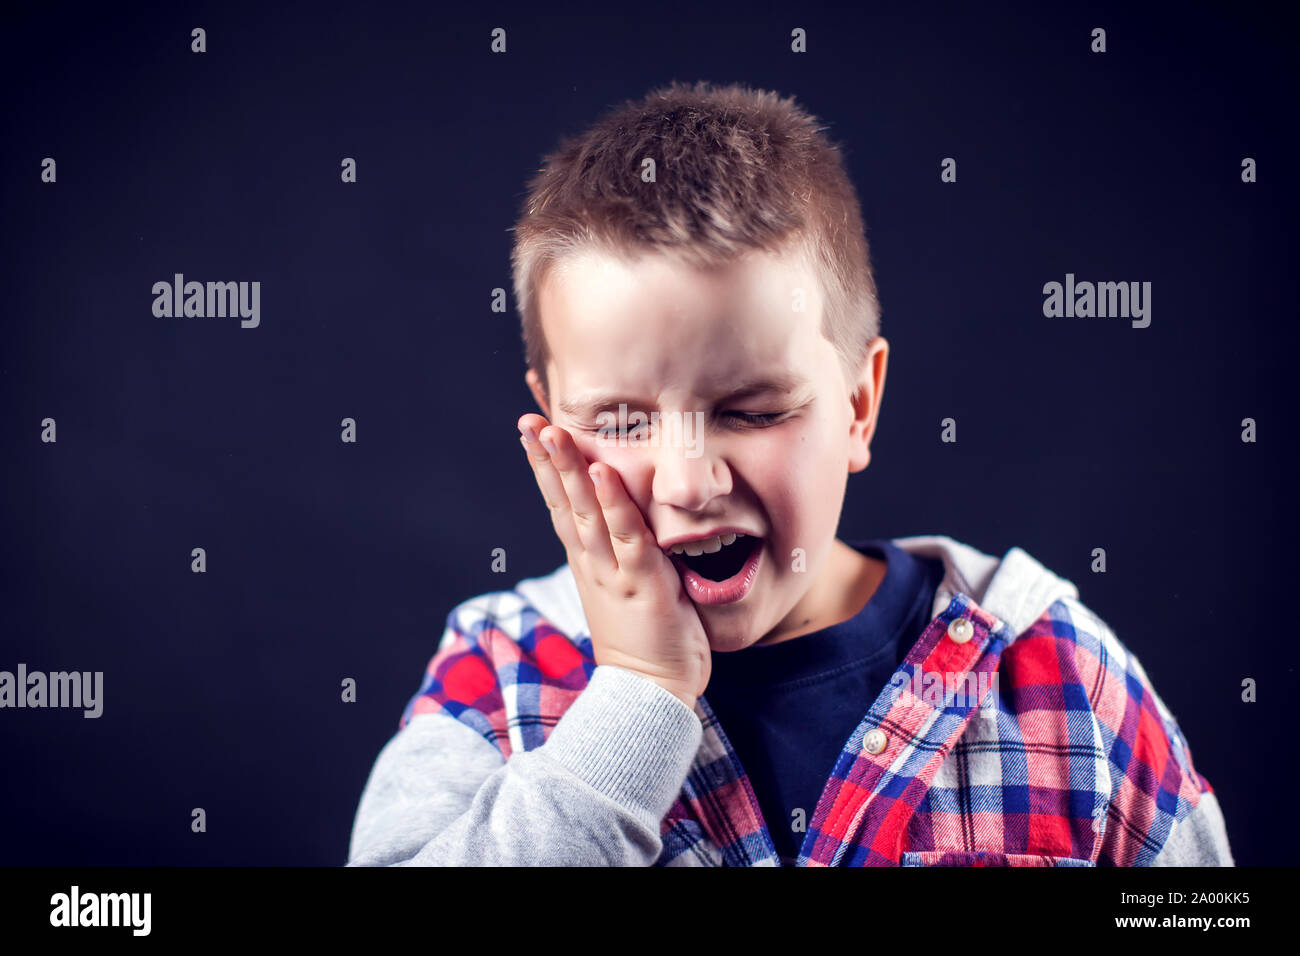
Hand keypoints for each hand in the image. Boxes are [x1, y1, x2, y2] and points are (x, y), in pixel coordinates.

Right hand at [517, 413, 710, 707]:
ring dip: (569, 470)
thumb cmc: (646, 637)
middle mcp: (591, 560)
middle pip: (562, 500)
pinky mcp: (640, 582)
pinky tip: (603, 472)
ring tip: (554, 432)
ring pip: (585, 511)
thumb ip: (625, 550)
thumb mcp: (627, 584)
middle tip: (528, 421)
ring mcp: (612, 570)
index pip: (561, 503)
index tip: (534, 428)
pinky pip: (626, 535)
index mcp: (587, 559)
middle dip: (546, 458)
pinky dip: (613, 503)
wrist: (650, 692)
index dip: (546, 467)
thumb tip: (630, 518)